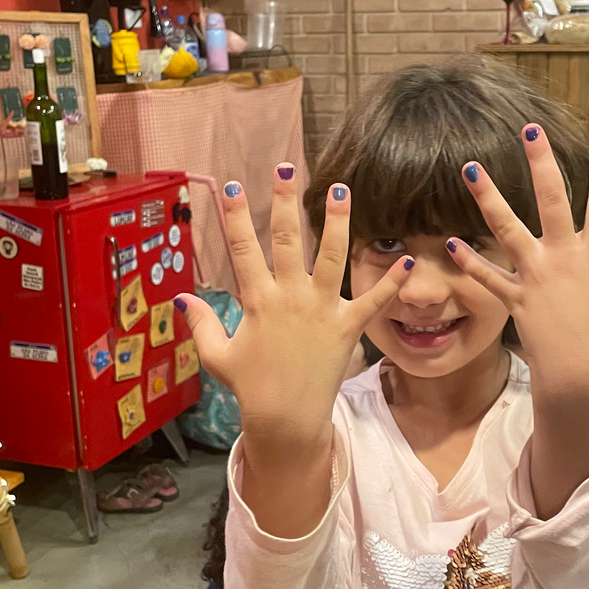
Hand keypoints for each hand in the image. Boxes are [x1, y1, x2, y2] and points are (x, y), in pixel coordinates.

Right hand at [175, 170, 411, 534]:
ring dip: (338, 223)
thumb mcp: (218, 356)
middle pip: (287, 241)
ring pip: (332, 258)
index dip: (235, 217)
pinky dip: (391, 282)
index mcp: (258, 301)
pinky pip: (373, 302)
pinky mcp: (348, 328)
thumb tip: (181, 298)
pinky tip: (407, 260)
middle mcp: (291, 298)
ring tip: (342, 190)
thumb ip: (201, 324)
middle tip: (287, 168)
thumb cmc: (251, 387)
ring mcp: (322, 311)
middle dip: (285, 202)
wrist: (286, 419)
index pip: (242, 250)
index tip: (231, 185)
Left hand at [448, 125, 588, 513]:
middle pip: (550, 201)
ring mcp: (536, 277)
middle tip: (528, 130)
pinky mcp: (515, 298)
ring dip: (488, 199)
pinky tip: (447, 240)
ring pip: (507, 229)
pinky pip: (488, 277)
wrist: (582, 382)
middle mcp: (564, 259)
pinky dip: (470, 260)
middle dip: (540, 164)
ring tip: (468, 168)